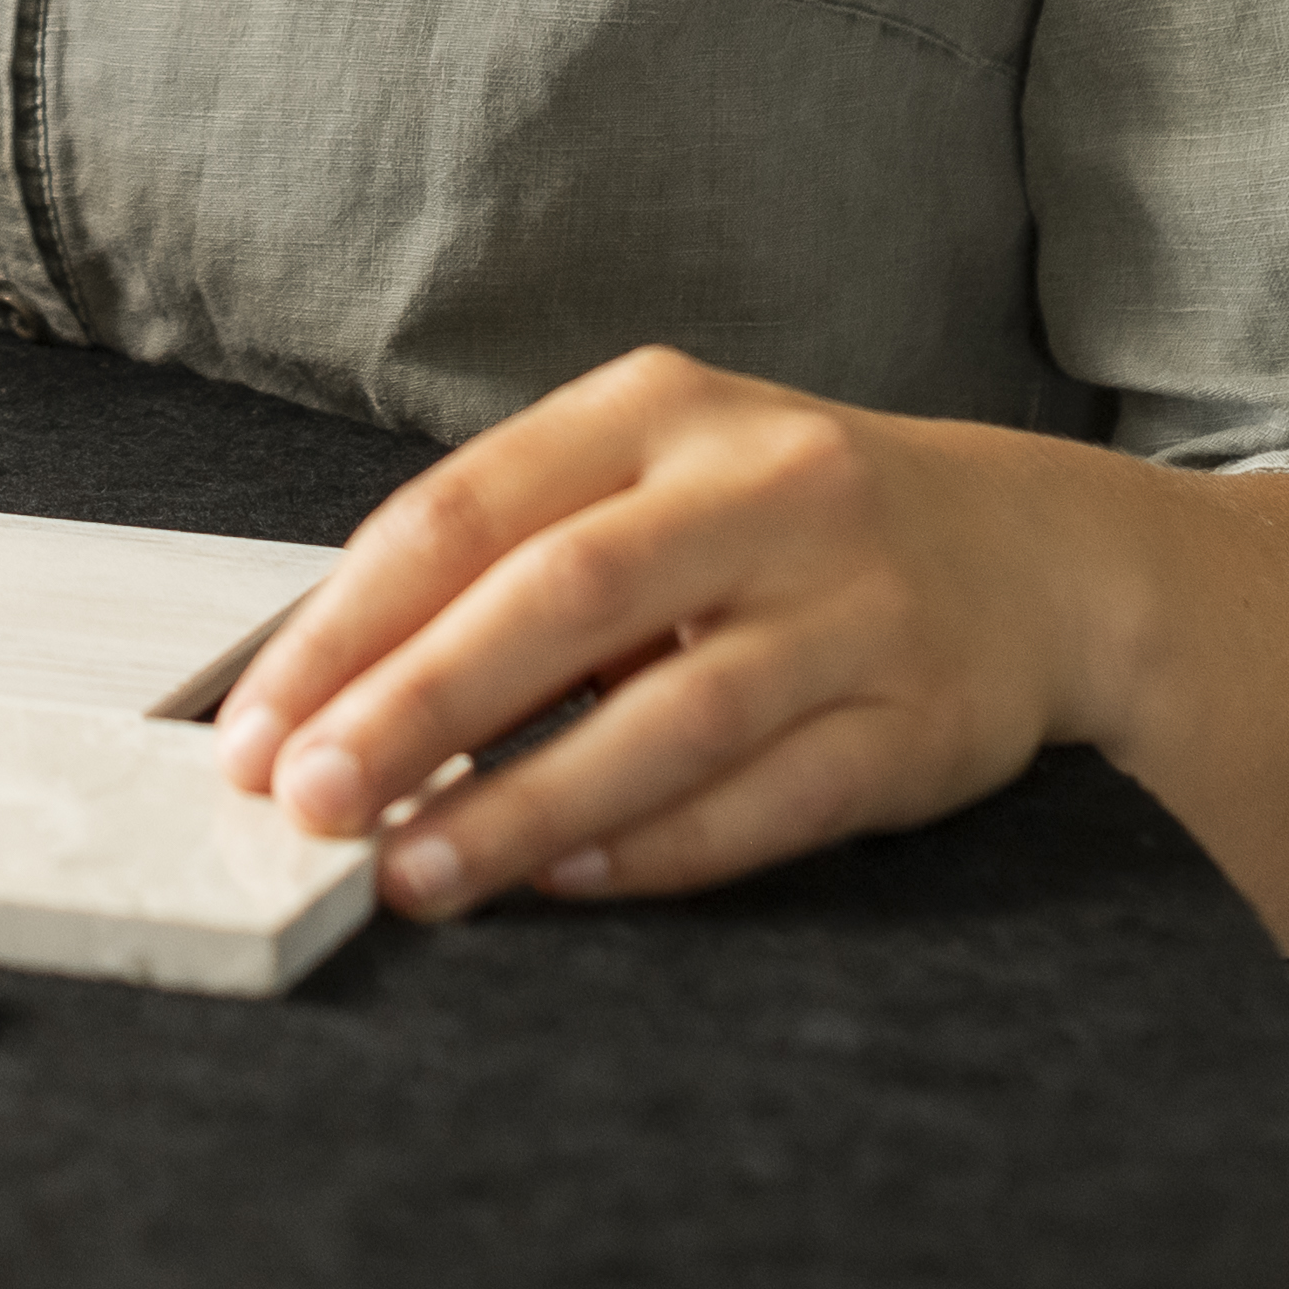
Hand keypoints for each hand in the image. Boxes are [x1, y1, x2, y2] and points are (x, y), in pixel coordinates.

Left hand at [207, 351, 1085, 921]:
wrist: (1036, 551)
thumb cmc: (783, 524)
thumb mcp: (652, 478)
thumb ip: (510, 559)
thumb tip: (327, 691)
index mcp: (657, 406)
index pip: (464, 511)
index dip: (345, 625)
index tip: (252, 728)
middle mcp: (762, 485)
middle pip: (559, 596)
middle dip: (415, 707)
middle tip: (309, 801)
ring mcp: (851, 602)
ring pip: (668, 713)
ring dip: (524, 803)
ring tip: (411, 872)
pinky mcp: (920, 718)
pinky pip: (771, 796)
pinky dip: (657, 848)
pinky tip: (564, 883)